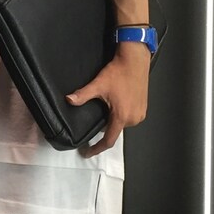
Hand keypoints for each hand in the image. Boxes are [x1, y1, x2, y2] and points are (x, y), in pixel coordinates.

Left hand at [67, 40, 150, 157]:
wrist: (135, 61)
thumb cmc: (119, 72)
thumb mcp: (98, 85)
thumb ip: (83, 95)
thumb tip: (69, 100)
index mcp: (121, 116)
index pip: (108, 140)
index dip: (97, 148)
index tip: (88, 152)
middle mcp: (133, 118)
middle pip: (114, 129)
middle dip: (105, 124)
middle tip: (101, 109)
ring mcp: (140, 114)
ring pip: (122, 123)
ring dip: (115, 118)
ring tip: (111, 103)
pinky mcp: (143, 109)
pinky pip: (130, 117)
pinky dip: (122, 114)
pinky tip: (119, 102)